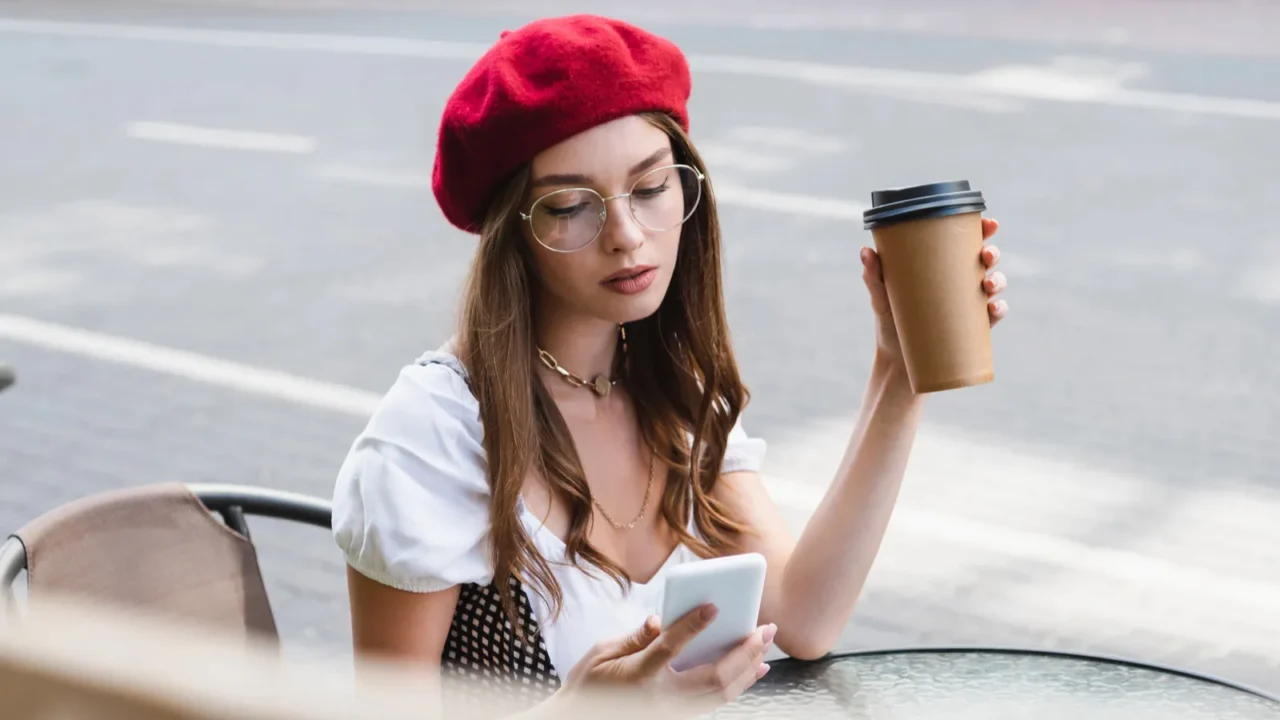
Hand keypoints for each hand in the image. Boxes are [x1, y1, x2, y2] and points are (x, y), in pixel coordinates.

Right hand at [556, 605, 774, 716]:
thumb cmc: (588, 684)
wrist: (580, 718)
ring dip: (748, 669)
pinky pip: (715, 703)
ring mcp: (671, 712)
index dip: (692, 626)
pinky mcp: (677, 717)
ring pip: (721, 694)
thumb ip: (633, 638)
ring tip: (764, 646)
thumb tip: (658, 621)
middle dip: (743, 652)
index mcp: (637, 677)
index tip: (713, 607)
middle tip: (764, 629)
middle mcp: (660, 699)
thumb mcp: (601, 654)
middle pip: (712, 677)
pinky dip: (737, 686)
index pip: (670, 648)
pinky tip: (752, 670)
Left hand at [860, 217, 1008, 362]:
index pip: (965, 242)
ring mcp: (969, 304)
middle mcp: (960, 281)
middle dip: (992, 252)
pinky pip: (995, 314)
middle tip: (986, 255)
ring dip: (998, 280)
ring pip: (994, 284)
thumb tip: (866, 251)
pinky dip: (999, 309)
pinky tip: (993, 308)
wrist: (896, 361)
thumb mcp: (880, 297)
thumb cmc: (890, 322)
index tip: (989, 223)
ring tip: (987, 284)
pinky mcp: (974, 327)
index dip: (982, 229)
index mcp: (941, 266)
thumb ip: (873, 275)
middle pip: (985, 260)